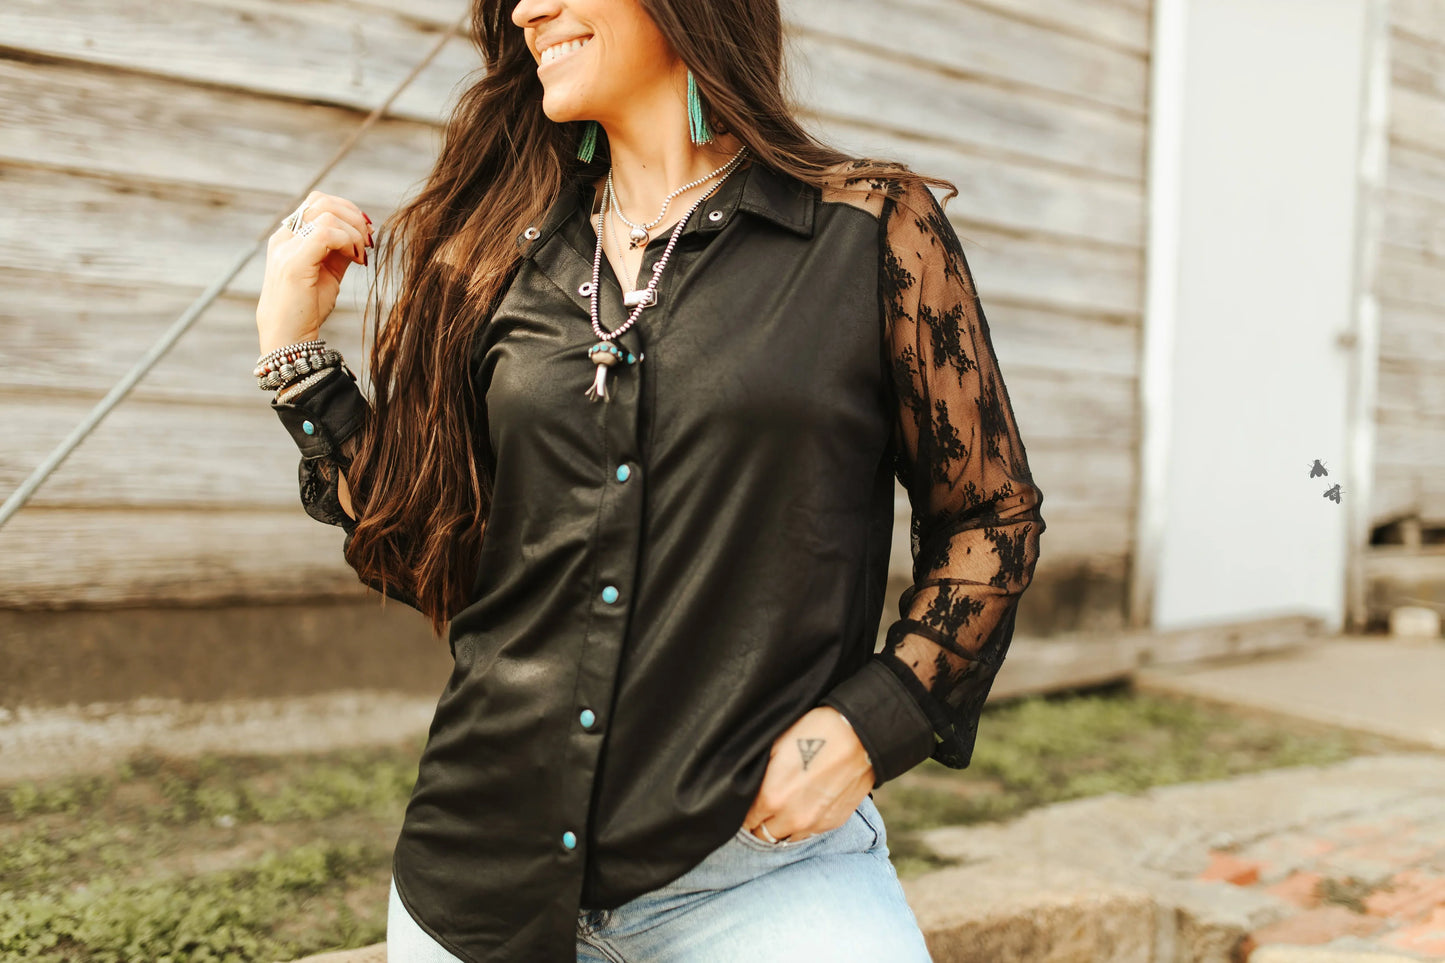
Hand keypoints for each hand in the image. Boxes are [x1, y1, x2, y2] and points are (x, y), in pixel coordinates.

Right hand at [256, 191, 373, 355]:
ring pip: (325, 214)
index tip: (365, 233)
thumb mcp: (329, 272)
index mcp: (289, 237)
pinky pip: (325, 234)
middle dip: (354, 217)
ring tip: (361, 255)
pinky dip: (347, 242)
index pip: (317, 202)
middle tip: (368, 241)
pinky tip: (356, 261)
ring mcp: (286, 249)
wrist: (288, 337)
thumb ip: (340, 250)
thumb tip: (362, 234)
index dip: (347, 210)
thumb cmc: (307, 307)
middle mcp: (284, 238)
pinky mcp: (293, 263)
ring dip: (353, 231)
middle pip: (321, 201)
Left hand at [741, 706, 874, 842]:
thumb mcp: (775, 746)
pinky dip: (803, 825)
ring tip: (784, 809)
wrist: (859, 736)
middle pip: (763, 835)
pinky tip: (806, 806)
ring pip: (786, 839)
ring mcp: (814, 824)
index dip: (744, 811)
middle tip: (763, 809)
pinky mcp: (833, 823)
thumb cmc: (814, 732)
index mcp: (771, 797)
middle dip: (760, 823)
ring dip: (782, 828)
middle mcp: (791, 818)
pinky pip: (810, 834)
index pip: (746, 820)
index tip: (748, 804)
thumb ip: (758, 775)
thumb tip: (747, 790)